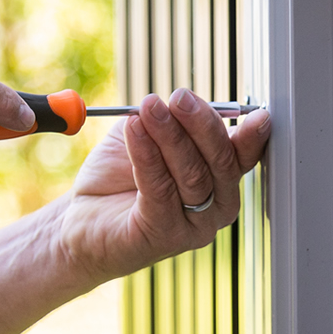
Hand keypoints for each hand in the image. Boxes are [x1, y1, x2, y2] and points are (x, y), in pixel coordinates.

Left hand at [59, 88, 270, 281]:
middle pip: (221, 163)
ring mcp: (193, 227)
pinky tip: (135, 130)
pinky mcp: (163, 236)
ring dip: (169, 135)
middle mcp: (215, 207)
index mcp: (219, 180)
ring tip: (149, 108)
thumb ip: (169, 121)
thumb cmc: (116, 178)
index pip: (242, 156)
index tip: (252, 113)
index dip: (249, 135)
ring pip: (191, 175)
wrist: (80, 218)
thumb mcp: (146, 137)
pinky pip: (159, 189)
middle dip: (201, 124)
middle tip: (179, 98)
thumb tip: (181, 100)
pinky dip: (147, 155)